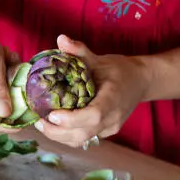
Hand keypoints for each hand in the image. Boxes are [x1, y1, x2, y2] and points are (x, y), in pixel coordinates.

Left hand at [34, 35, 150, 147]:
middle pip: (83, 134)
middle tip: (38, 121)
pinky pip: (83, 139)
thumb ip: (80, 51)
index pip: (93, 115)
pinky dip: (66, 135)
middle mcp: (112, 118)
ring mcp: (109, 128)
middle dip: (57, 131)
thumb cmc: (119, 69)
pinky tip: (54, 126)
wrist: (141, 82)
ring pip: (81, 140)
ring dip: (59, 136)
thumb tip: (61, 39)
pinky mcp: (104, 133)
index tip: (52, 114)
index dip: (71, 119)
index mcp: (113, 98)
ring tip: (42, 124)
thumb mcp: (99, 59)